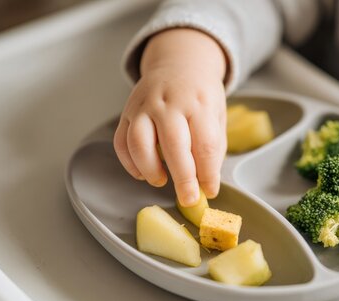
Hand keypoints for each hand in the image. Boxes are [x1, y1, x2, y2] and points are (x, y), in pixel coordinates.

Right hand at [114, 29, 226, 205]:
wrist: (179, 63)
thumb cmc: (201, 95)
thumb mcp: (217, 115)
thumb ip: (212, 148)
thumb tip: (205, 184)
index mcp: (199, 103)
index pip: (204, 143)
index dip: (208, 173)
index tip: (209, 190)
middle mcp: (169, 102)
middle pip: (173, 144)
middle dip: (182, 178)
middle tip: (188, 198)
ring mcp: (144, 106)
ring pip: (139, 143)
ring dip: (150, 169)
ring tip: (161, 181)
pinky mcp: (127, 112)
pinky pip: (121, 142)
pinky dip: (129, 163)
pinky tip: (142, 173)